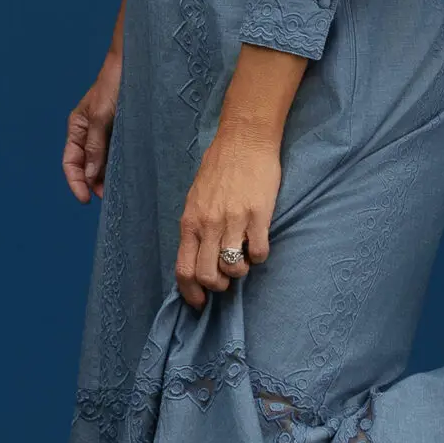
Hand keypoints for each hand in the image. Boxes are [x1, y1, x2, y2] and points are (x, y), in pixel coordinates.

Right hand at [63, 52, 122, 201]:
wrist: (134, 64)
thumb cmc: (113, 85)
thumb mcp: (101, 116)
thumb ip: (95, 146)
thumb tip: (91, 175)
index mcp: (77, 128)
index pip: (71, 162)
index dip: (76, 182)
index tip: (86, 199)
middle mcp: (89, 133)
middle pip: (86, 166)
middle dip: (94, 184)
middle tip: (109, 197)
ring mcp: (106, 133)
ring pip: (102, 162)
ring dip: (108, 177)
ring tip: (119, 190)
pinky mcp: (122, 131)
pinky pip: (117, 154)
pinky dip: (119, 166)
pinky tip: (128, 174)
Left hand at [176, 124, 279, 307]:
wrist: (244, 139)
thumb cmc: (220, 168)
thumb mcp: (197, 198)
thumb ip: (196, 226)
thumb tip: (198, 254)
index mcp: (191, 221)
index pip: (183, 268)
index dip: (190, 292)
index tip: (199, 303)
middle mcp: (209, 224)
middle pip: (207, 275)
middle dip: (217, 287)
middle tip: (226, 280)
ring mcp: (233, 221)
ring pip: (233, 269)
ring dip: (240, 272)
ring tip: (244, 258)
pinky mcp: (258, 216)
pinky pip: (258, 253)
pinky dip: (259, 256)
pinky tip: (259, 243)